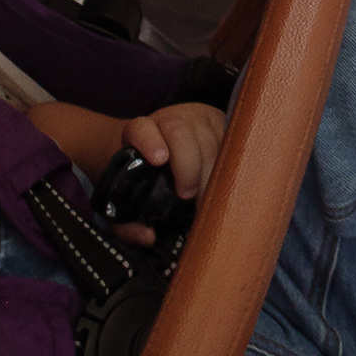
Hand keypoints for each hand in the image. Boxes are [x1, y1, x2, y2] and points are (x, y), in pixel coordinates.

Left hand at [114, 100, 226, 224]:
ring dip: (212, 173)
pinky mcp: (221, 122)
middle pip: (181, 134)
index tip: (159, 160)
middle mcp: (169, 120)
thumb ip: (126, 224)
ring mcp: (198, 118)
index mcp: (139, 133)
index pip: (141, 129)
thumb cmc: (142, 181)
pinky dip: (230, 166)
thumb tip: (148, 236)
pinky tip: (226, 185)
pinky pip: (230, 142)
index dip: (149, 142)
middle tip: (189, 196)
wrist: (162, 152)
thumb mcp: (125, 204)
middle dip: (188, 167)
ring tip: (209, 200)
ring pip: (209, 139)